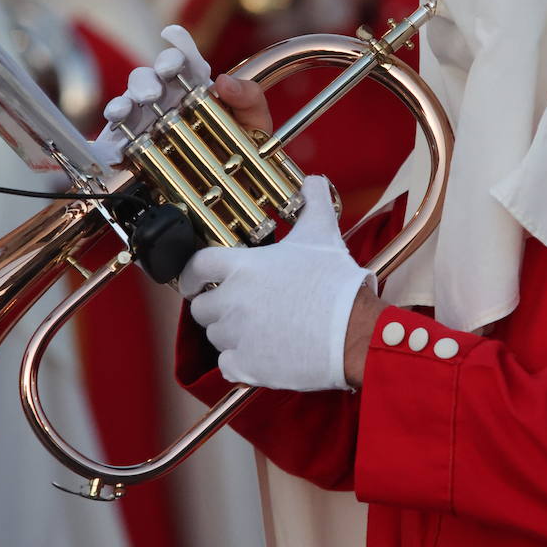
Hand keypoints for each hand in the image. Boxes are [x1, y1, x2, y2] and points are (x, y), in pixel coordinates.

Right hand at [94, 26, 271, 164]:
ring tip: (123, 114)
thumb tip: (224, 81)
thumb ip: (248, 98)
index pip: (180, 60)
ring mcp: (147, 124)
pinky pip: (114, 142)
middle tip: (153, 94)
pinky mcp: (133, 150)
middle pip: (145, 78)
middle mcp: (165, 100)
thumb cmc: (242, 150)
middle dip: (145, 81)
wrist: (232, 193)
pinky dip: (110, 144)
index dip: (175, 47)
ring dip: (122, 106)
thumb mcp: (254, 123)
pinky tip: (114, 149)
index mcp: (193, 86)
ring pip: (125, 104)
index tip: (172, 38)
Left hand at [179, 176, 375, 390]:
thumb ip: (312, 202)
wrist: (354, 332)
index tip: (194, 280)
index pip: (196, 266)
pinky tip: (261, 354)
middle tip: (241, 306)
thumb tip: (314, 181)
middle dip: (216, 306)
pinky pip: (228, 365)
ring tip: (259, 329)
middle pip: (202, 307)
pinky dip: (240, 362)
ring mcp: (237, 336)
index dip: (192, 274)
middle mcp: (232, 300)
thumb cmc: (336, 283)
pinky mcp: (247, 366)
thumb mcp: (322, 234)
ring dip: (230, 333)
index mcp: (242, 267)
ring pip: (215, 336)